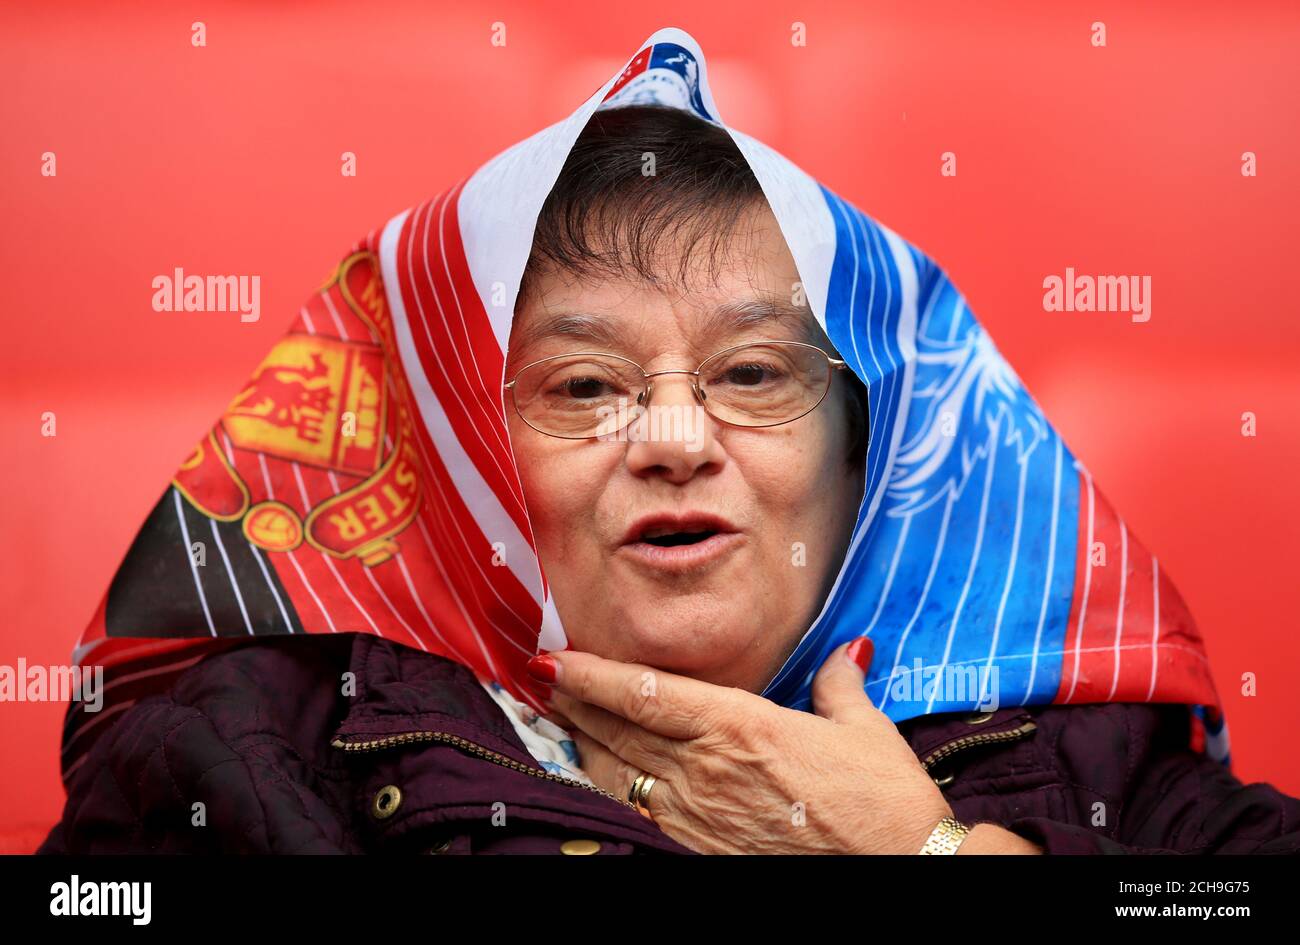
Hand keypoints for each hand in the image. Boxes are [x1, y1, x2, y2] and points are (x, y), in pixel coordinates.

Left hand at [528, 638, 961, 853]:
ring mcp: (699, 814)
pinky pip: (639, 813)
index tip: (556, 656)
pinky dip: (607, 789)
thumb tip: (846, 650)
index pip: (647, 694)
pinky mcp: (702, 848)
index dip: (594, 674)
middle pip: (618, 729)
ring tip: (556, 716)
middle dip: (574, 701)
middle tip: (540, 677)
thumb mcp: (864, 729)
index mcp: (740, 726)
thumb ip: (840, 683)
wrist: (903, 872)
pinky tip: (594, 774)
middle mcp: (707, 769)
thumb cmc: (883, 801)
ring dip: (581, 742)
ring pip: (617, 772)